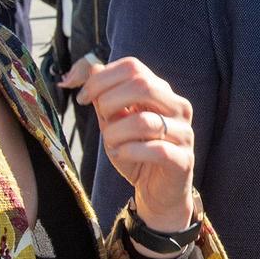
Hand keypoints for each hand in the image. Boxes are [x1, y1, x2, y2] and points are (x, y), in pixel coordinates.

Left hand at [58, 55, 103, 90]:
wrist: (94, 62)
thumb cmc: (85, 62)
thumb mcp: (74, 67)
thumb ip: (70, 74)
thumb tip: (65, 78)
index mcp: (76, 78)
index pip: (66, 84)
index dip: (62, 84)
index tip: (59, 84)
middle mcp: (80, 82)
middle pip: (70, 85)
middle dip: (66, 82)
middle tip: (64, 77)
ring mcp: (83, 82)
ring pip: (75, 84)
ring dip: (70, 81)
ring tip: (69, 75)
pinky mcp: (86, 80)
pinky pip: (79, 83)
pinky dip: (75, 81)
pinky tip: (75, 76)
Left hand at [79, 57, 196, 232]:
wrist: (157, 191)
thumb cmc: (134, 151)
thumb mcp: (112, 120)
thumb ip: (100, 95)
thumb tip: (75, 73)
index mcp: (162, 92)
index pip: (132, 67)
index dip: (101, 78)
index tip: (83, 97)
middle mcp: (178, 107)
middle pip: (142, 85)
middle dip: (109, 101)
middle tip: (101, 120)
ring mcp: (184, 133)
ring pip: (144, 121)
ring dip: (116, 134)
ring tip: (112, 145)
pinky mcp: (183, 160)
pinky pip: (155, 150)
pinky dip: (129, 152)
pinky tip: (122, 156)